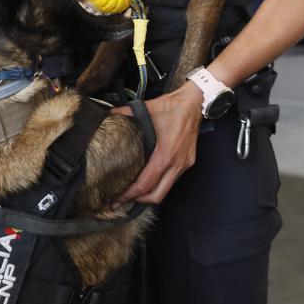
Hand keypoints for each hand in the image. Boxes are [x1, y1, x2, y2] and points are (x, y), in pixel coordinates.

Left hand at [114, 82, 203, 203]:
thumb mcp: (146, 110)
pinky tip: (151, 177)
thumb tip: (108, 117)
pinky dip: (160, 182)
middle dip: (139, 200)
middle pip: (157, 195)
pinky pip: (172, 179)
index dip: (129, 195)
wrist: (195, 102)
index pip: (145, 185)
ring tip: (135, 191)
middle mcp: (176, 163)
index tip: (117, 199)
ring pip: (166, 189)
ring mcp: (184, 164)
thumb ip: (124, 115)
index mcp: (164, 155)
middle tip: (123, 200)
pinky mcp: (188, 161)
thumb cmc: (173, 107)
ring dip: (150, 192)